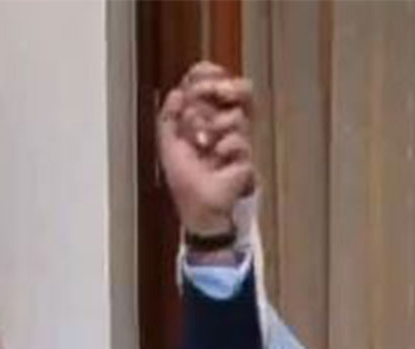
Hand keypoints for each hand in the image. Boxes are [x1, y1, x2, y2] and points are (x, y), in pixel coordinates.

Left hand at [158, 62, 256, 237]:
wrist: (198, 209)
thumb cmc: (185, 182)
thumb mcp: (168, 144)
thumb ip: (168, 116)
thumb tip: (176, 92)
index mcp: (205, 117)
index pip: (213, 84)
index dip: (209, 74)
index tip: (201, 76)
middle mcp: (224, 125)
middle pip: (239, 90)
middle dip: (222, 87)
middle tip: (211, 92)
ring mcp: (238, 141)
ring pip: (237, 115)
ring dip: (214, 125)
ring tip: (203, 142)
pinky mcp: (247, 158)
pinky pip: (238, 140)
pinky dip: (224, 147)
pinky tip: (217, 159)